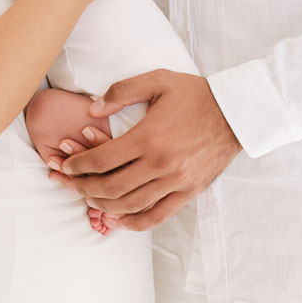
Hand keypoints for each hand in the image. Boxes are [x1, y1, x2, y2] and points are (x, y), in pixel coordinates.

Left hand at [55, 70, 241, 230]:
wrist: (236, 112)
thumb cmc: (195, 94)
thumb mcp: (157, 80)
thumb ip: (121, 91)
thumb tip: (91, 110)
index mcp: (148, 137)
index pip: (101, 160)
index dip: (77, 166)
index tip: (65, 165)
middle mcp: (160, 164)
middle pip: (110, 187)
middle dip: (82, 188)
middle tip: (67, 184)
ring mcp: (176, 182)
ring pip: (130, 206)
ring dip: (103, 206)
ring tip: (89, 198)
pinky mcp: (189, 192)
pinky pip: (157, 216)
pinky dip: (134, 223)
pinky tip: (119, 219)